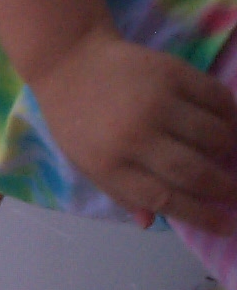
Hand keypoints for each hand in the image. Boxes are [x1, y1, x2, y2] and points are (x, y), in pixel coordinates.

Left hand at [32, 31, 236, 234]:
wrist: (69, 62)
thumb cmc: (76, 120)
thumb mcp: (86, 163)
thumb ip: (119, 192)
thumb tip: (150, 222)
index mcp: (109, 164)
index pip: (165, 199)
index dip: (202, 217)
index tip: (227, 226)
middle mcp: (135, 136)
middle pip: (194, 172)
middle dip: (226, 189)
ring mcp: (156, 102)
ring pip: (213, 135)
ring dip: (231, 151)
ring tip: (233, 158)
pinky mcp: (172, 72)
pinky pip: (216, 98)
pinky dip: (231, 115)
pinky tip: (230, 125)